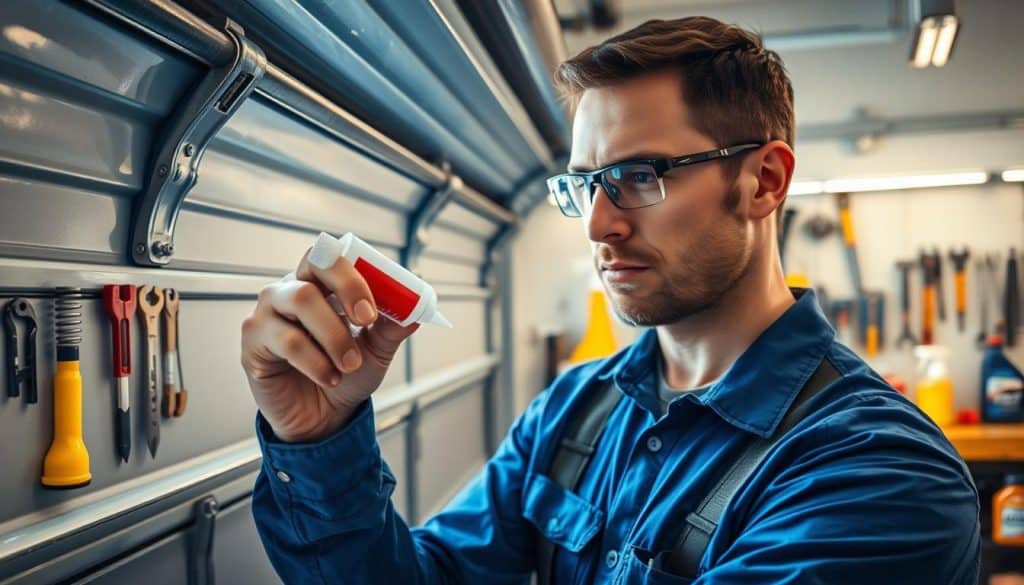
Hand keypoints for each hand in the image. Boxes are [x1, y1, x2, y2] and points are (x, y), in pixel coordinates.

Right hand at [241, 248, 418, 441]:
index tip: (379, 303)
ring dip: (334, 334)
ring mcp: (268, 312)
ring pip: (301, 300)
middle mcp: (291, 289)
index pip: (335, 255)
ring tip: (350, 364)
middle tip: (367, 320)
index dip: (358, 272)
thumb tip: (416, 310)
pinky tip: (329, 377)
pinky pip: (286, 340)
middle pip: (314, 264)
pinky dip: (315, 362)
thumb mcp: (377, 351)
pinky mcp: (253, 342)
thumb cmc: (345, 374)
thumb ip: (392, 328)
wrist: (322, 418)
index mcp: (321, 284)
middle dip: (347, 287)